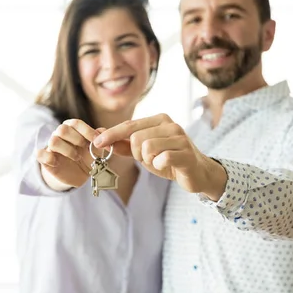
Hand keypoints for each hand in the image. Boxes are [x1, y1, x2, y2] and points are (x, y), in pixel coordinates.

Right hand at [36, 119, 102, 189]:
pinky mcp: (45, 159)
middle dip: (76, 139)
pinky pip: (39, 154)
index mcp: (72, 129)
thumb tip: (102, 130)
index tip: (96, 141)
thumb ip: (101, 138)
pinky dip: (48, 158)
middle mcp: (60, 135)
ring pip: (53, 141)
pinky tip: (58, 163)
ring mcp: (51, 147)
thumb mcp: (98, 149)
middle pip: (62, 129)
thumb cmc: (88, 157)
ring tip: (76, 157)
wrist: (78, 175)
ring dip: (67, 150)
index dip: (87, 131)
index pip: (75, 123)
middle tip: (85, 149)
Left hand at [93, 113, 226, 196]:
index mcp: (159, 119)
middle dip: (136, 153)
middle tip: (148, 159)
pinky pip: (161, 158)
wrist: (196, 173)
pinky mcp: (186, 152)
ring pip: (147, 147)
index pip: (129, 125)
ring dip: (148, 160)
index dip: (112, 134)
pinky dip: (159, 166)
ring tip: (158, 162)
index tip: (96, 142)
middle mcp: (170, 124)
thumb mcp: (143, 152)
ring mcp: (180, 137)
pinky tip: (167, 166)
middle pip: (136, 138)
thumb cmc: (168, 159)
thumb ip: (123, 144)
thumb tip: (99, 135)